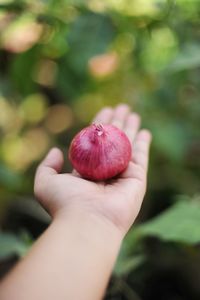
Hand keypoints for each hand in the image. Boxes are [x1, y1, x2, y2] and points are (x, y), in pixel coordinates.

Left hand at [34, 104, 151, 235]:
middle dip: (116, 123)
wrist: (87, 221)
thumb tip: (56, 151)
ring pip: (127, 145)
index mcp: (87, 171)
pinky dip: (143, 143)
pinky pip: (141, 156)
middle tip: (121, 107)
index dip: (99, 126)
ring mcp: (122, 175)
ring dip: (130, 128)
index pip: (95, 142)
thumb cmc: (65, 202)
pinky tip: (144, 131)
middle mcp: (105, 172)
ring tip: (132, 112)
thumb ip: (47, 166)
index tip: (104, 111)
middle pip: (113, 141)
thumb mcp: (45, 182)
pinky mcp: (137, 179)